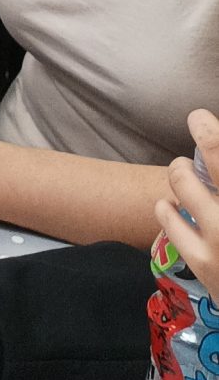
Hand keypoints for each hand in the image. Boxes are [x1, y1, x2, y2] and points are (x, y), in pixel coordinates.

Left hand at [161, 108, 218, 284]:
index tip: (198, 117)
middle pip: (214, 158)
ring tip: (186, 179)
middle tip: (198, 133)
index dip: (210, 134)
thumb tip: (208, 149)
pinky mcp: (201, 262)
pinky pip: (166, 214)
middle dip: (204, 136)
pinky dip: (167, 205)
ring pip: (182, 179)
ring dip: (181, 173)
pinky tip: (176, 208)